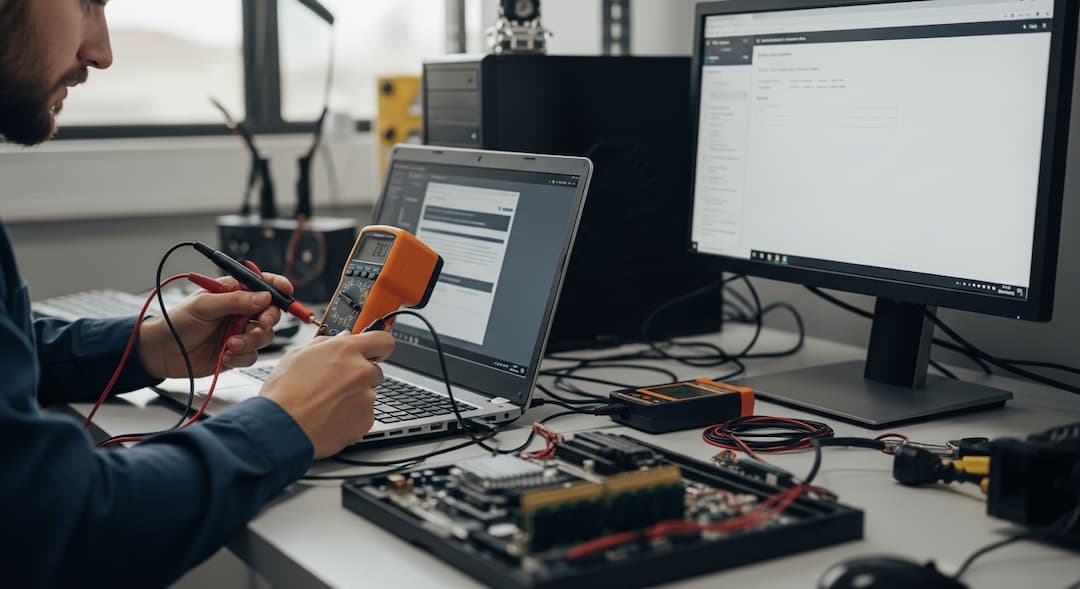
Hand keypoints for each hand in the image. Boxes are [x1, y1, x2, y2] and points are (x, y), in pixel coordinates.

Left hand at [137, 274, 292, 379]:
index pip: (262, 284)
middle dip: (269, 319)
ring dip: (250, 341)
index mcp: (233, 292)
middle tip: (261, 324)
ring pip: (265, 336)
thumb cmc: (177, 322)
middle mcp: (240, 312)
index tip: (286, 290)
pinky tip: (224, 356)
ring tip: (229, 344)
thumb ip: (236, 300)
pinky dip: (241, 357)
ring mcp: (240, 333)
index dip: (277, 286)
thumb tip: (264, 297)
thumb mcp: (205, 305)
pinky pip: (253, 356)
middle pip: (271, 312)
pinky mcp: (237, 353)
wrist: (162, 352)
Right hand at [259, 331, 394, 458]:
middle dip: (359, 375)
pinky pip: (364, 414)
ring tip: (326, 404)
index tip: (374, 351)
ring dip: (353, 397)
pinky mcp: (366, 420)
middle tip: (335, 384)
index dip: (378, 346)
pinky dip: (352, 416)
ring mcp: (366, 397)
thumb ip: (325, 343)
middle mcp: (361, 371)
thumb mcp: (297, 356)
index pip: (383, 340)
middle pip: (374, 370)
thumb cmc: (284, 394)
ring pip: (367, 393)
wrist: (281, 429)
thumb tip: (340, 338)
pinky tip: (330, 417)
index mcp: (346, 351)